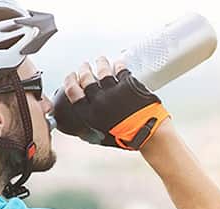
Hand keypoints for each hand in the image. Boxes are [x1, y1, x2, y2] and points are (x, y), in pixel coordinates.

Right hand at [53, 55, 167, 149]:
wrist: (149, 133)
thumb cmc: (127, 138)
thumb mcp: (102, 136)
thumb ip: (92, 128)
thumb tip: (83, 129)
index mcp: (90, 113)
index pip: (73, 92)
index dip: (70, 81)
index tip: (71, 76)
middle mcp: (99, 100)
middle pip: (86, 78)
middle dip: (83, 69)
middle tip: (84, 65)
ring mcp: (113, 90)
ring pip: (102, 70)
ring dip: (100, 63)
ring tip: (100, 60)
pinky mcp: (128, 84)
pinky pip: (120, 69)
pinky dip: (118, 64)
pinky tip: (118, 62)